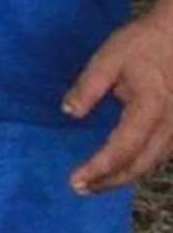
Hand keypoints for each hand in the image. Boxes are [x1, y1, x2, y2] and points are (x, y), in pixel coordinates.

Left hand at [65, 13, 172, 193]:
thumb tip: (69, 112)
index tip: (76, 180)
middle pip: (139, 165)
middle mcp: (169, 126)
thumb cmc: (142, 44)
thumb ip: (88, 87)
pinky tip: (120, 170)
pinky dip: (138, 167)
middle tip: (80, 189)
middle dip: (109, 181)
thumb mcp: (108, 59)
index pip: (122, 149)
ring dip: (124, 178)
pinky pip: (159, 156)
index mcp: (150, 108)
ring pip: (152, 164)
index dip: (99, 168)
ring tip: (95, 185)